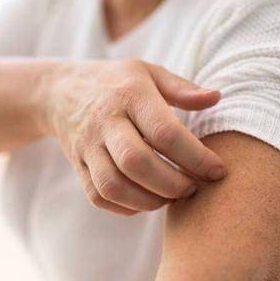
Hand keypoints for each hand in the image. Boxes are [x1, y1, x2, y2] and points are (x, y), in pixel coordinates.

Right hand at [36, 59, 225, 214]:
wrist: (61, 92)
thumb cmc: (118, 83)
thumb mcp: (149, 73)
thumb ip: (183, 88)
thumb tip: (216, 97)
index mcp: (130, 95)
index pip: (164, 132)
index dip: (195, 157)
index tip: (218, 171)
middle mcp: (105, 121)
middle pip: (136, 162)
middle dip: (172, 183)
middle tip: (195, 187)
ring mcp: (88, 147)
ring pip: (114, 185)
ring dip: (150, 200)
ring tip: (173, 197)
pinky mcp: (78, 167)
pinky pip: (100, 197)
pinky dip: (127, 207)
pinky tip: (148, 199)